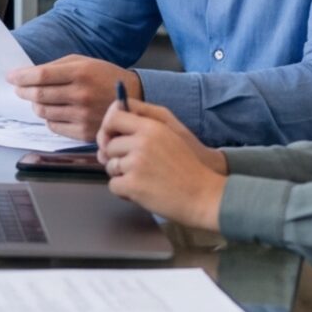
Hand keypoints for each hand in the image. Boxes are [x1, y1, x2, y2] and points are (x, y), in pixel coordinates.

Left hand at [6, 55, 141, 141]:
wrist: (133, 98)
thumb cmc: (104, 77)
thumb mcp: (83, 62)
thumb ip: (56, 67)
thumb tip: (27, 74)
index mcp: (80, 73)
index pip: (41, 75)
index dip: (21, 77)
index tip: (11, 77)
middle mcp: (81, 95)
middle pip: (39, 95)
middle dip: (23, 91)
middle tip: (19, 88)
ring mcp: (83, 116)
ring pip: (43, 112)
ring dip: (35, 104)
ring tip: (38, 99)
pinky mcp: (84, 132)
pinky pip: (53, 126)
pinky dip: (48, 118)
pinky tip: (54, 111)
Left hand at [97, 96, 228, 229]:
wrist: (204, 195)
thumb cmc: (187, 168)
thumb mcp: (170, 136)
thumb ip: (144, 128)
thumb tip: (112, 130)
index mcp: (152, 127)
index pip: (114, 116)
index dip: (108, 129)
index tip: (111, 140)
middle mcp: (142, 141)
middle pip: (109, 145)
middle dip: (118, 157)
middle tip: (136, 168)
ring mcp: (136, 163)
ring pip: (110, 166)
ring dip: (121, 175)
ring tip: (143, 180)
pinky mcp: (133, 184)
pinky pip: (113, 185)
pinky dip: (123, 192)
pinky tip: (141, 192)